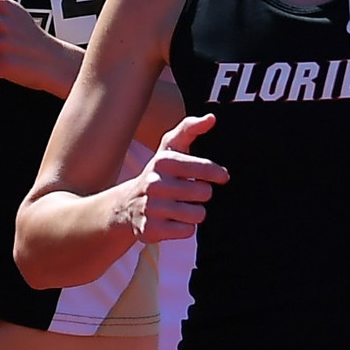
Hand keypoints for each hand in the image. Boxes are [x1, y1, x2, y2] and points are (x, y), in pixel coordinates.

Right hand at [121, 114, 227, 243]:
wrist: (127, 204)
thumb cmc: (160, 173)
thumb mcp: (170, 148)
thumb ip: (190, 129)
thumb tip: (212, 118)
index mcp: (163, 161)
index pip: (204, 168)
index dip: (217, 173)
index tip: (222, 177)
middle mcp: (154, 183)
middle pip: (204, 193)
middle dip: (201, 194)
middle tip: (190, 193)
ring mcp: (151, 208)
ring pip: (197, 214)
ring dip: (194, 212)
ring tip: (181, 206)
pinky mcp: (150, 229)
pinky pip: (187, 231)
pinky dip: (184, 227)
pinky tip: (172, 220)